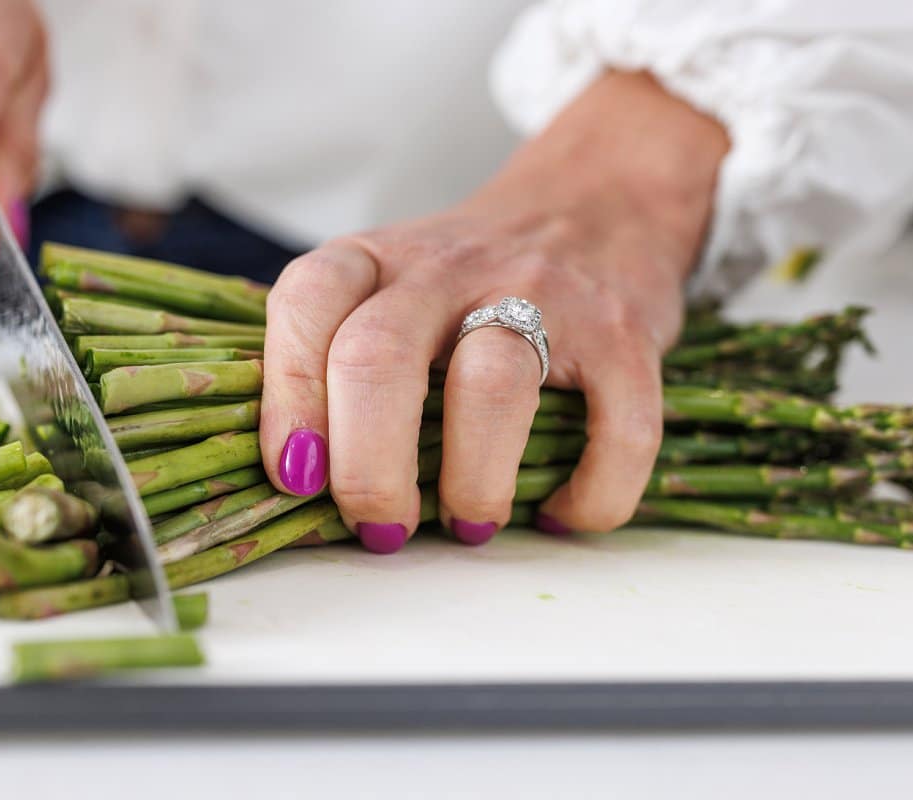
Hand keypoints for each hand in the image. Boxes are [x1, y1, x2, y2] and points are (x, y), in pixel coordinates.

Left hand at [259, 71, 729, 551]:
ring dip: (472, 483)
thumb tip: (299, 485)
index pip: (306, 305)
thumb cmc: (473, 274)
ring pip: (490, 387)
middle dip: (367, 468)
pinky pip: (617, 429)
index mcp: (378, 259)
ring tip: (470, 524)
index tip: (298, 476)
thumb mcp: (389, 283)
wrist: (600, 199)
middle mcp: (450, 268)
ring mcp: (543, 294)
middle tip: (380, 527)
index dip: (289, 399)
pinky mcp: (623, 334)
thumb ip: (338, 357)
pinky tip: (564, 513)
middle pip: (378, 358)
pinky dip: (590, 495)